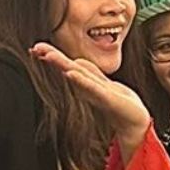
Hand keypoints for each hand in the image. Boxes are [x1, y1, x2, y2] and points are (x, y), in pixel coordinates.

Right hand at [30, 42, 149, 143]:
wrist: (135, 120)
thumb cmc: (118, 102)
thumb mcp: (102, 82)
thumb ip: (90, 72)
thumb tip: (74, 62)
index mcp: (86, 82)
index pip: (68, 64)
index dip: (53, 55)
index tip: (35, 48)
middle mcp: (88, 87)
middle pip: (69, 67)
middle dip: (53, 57)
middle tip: (34, 49)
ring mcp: (97, 92)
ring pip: (78, 75)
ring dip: (63, 64)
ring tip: (48, 56)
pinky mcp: (107, 98)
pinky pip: (92, 87)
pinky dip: (81, 80)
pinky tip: (70, 74)